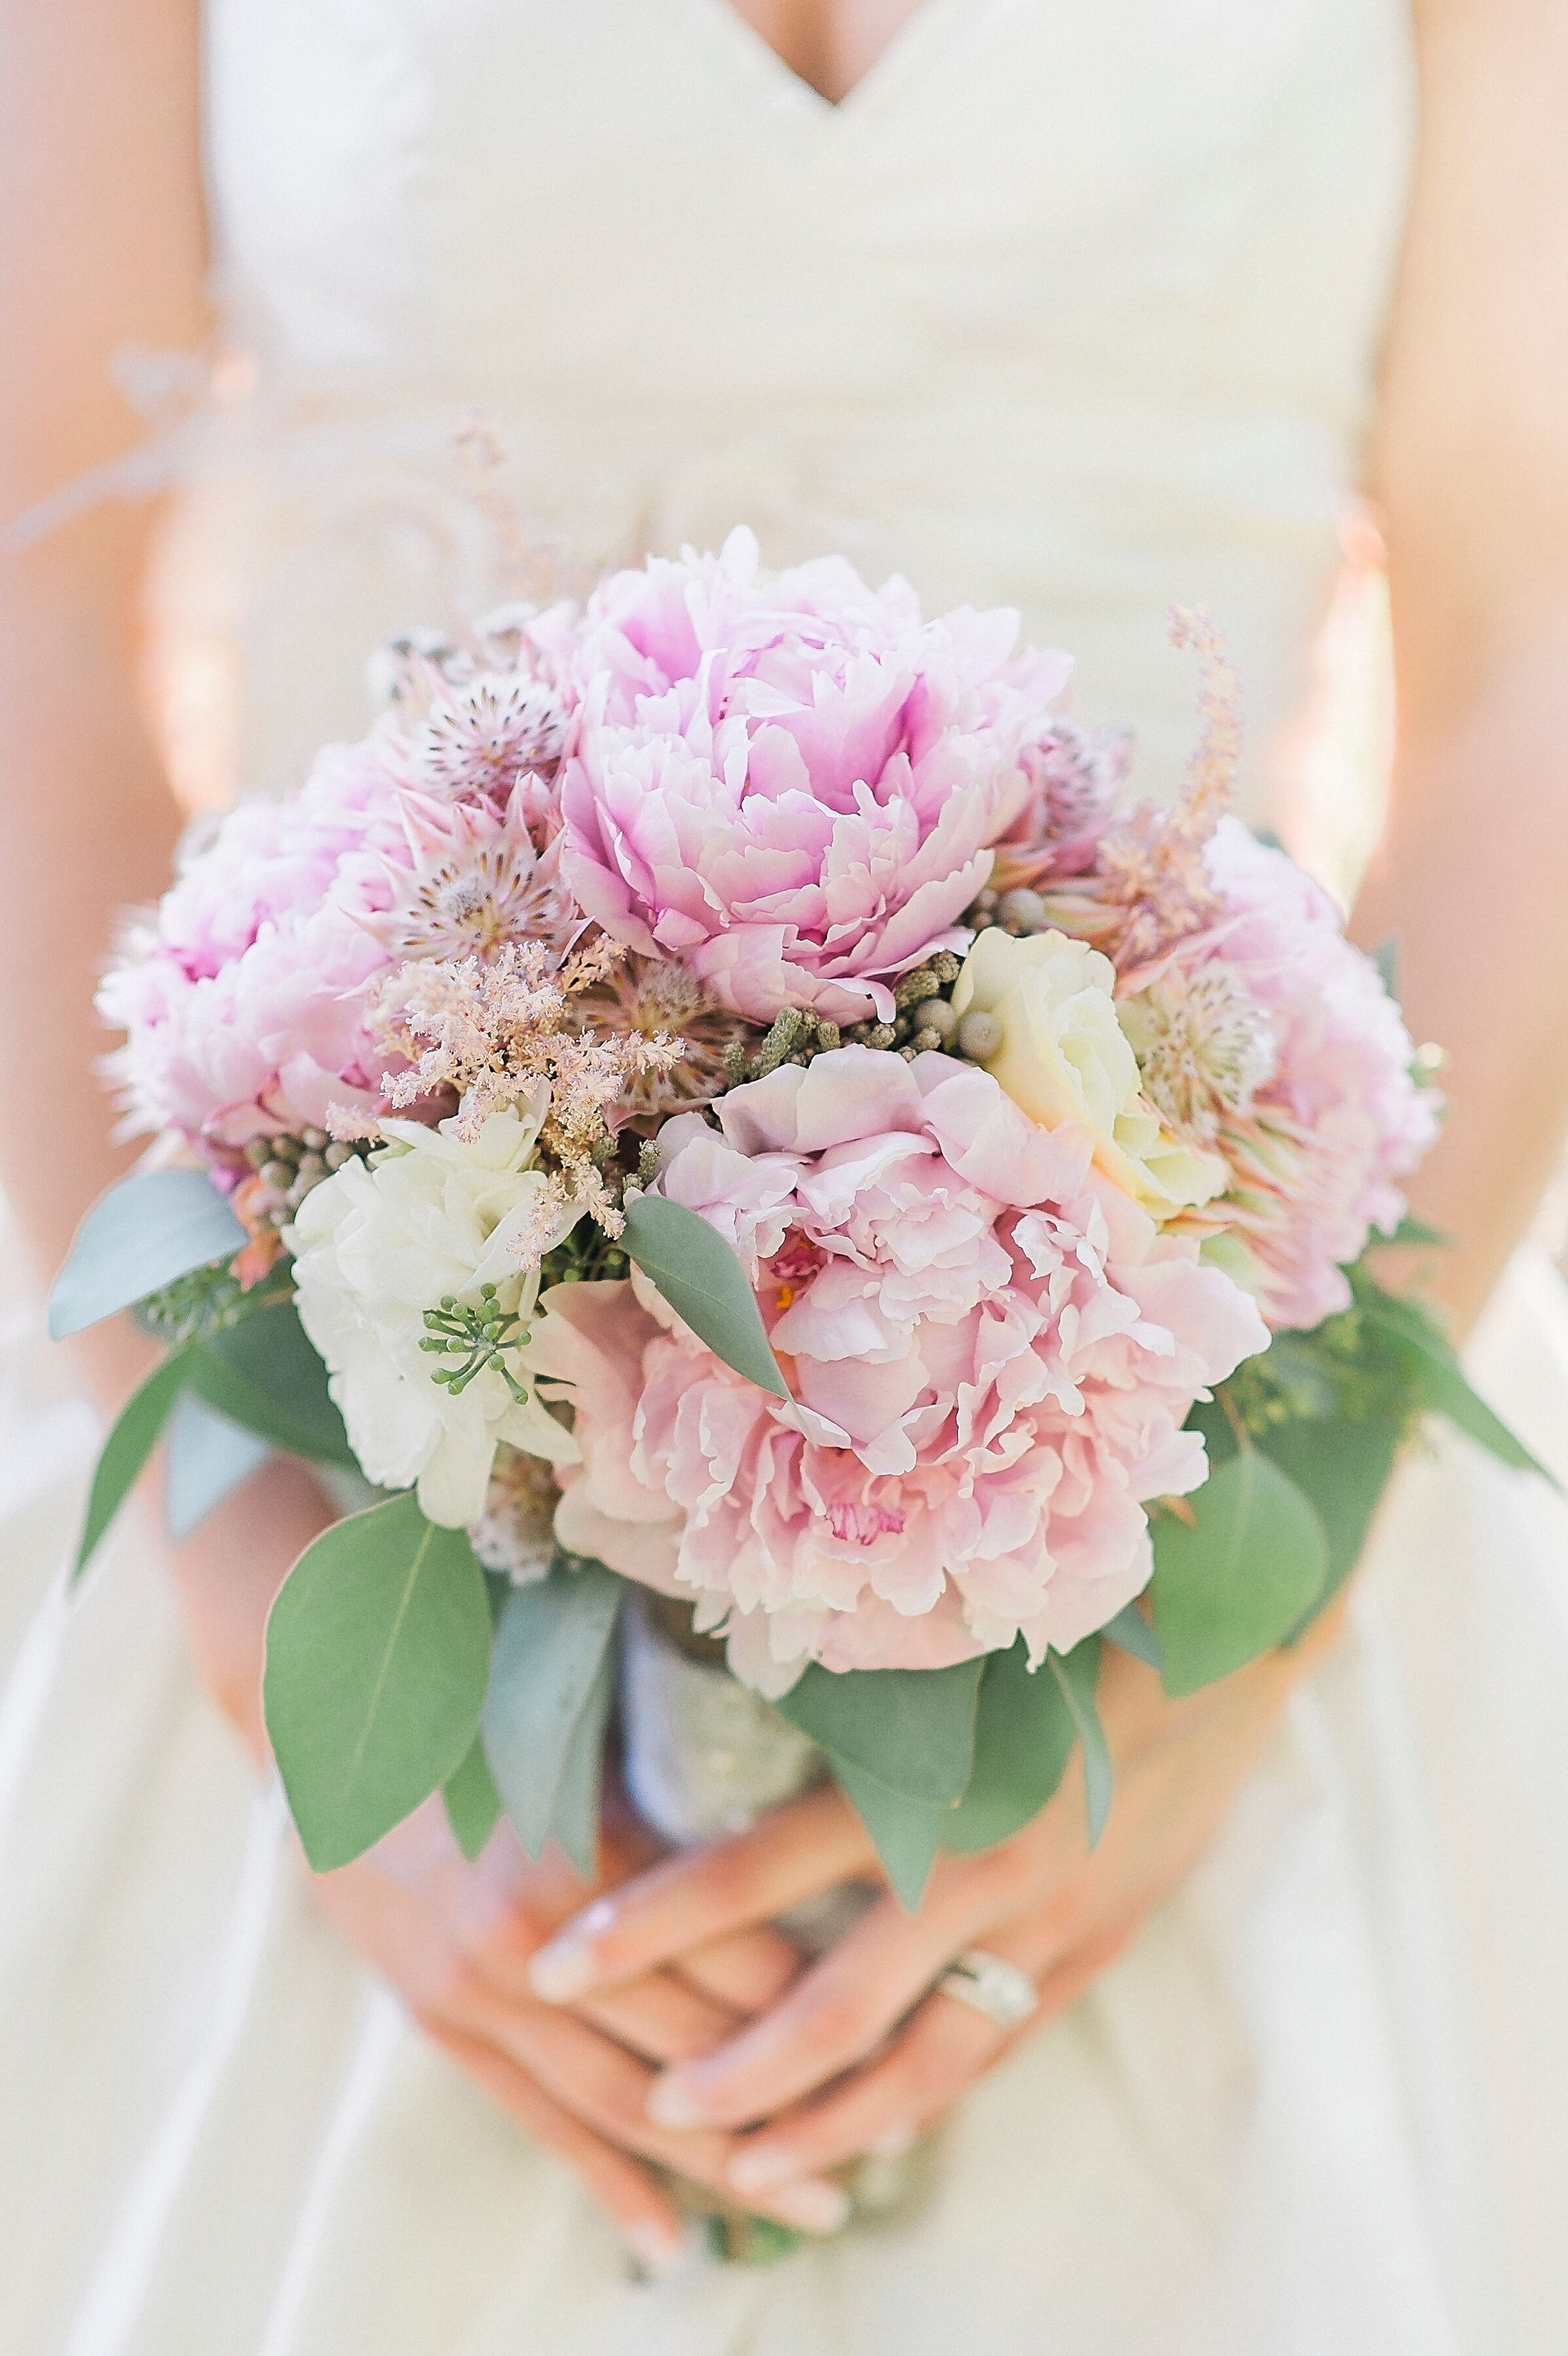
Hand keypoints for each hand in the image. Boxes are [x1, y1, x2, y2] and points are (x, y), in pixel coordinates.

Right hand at [305, 1781, 856, 2268]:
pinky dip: (608, 2184)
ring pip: (627, 2107)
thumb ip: (672, 1806)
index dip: (824, 2005)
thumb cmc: (471, 1706)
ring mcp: (481, 1996)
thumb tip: (802, 1846)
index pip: (737, 1959)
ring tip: (818, 2208)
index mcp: (586, 1858)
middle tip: (889, 2137)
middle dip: (798, 2100)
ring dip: (726, 2167)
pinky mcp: (443, 2027)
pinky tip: (669, 2239)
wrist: (324, 1731)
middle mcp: (535, 1944)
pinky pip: (541, 2122)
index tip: (899, 2029)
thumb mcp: (580, 1738)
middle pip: (697, 2047)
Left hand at [526, 1629, 1339, 2202]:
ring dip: (822, 2123)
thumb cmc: (1063, 1630)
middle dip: (726, 2070)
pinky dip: (923, 2099)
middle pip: (826, 2005)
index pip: (753, 1870)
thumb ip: (853, 1709)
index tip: (560, 1955)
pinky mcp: (1090, 1954)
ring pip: (914, 2064)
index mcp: (922, 1786)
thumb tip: (719, 1719)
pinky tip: (868, 2132)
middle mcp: (973, 1872)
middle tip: (647, 2105)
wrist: (1228, 1657)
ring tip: (742, 2166)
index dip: (652, 1919)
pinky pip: (991, 2050)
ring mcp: (1040, 1930)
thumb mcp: (953, 1658)